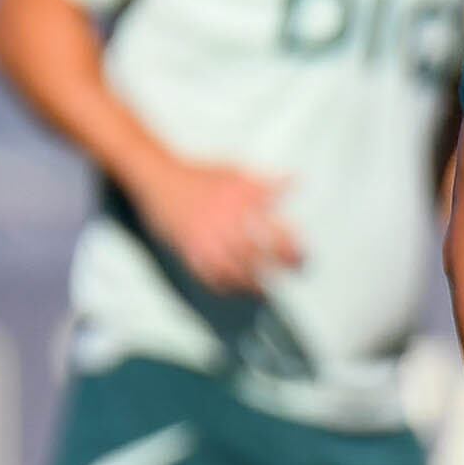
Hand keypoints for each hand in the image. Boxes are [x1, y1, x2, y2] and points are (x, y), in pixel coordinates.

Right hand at [136, 160, 300, 292]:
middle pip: (258, 257)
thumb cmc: (200, 176)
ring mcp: (205, 241)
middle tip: (294, 273)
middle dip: (280, 268)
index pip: (275, 234)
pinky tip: (235, 290)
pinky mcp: (188, 252)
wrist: (160, 179)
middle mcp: (224, 226)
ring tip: (266, 290)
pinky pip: (208, 278)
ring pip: (234, 273)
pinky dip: (224, 287)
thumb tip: (296, 180)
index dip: (293, 249)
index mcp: (240, 206)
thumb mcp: (236, 174)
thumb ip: (266, 183)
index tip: (303, 256)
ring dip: (253, 285)